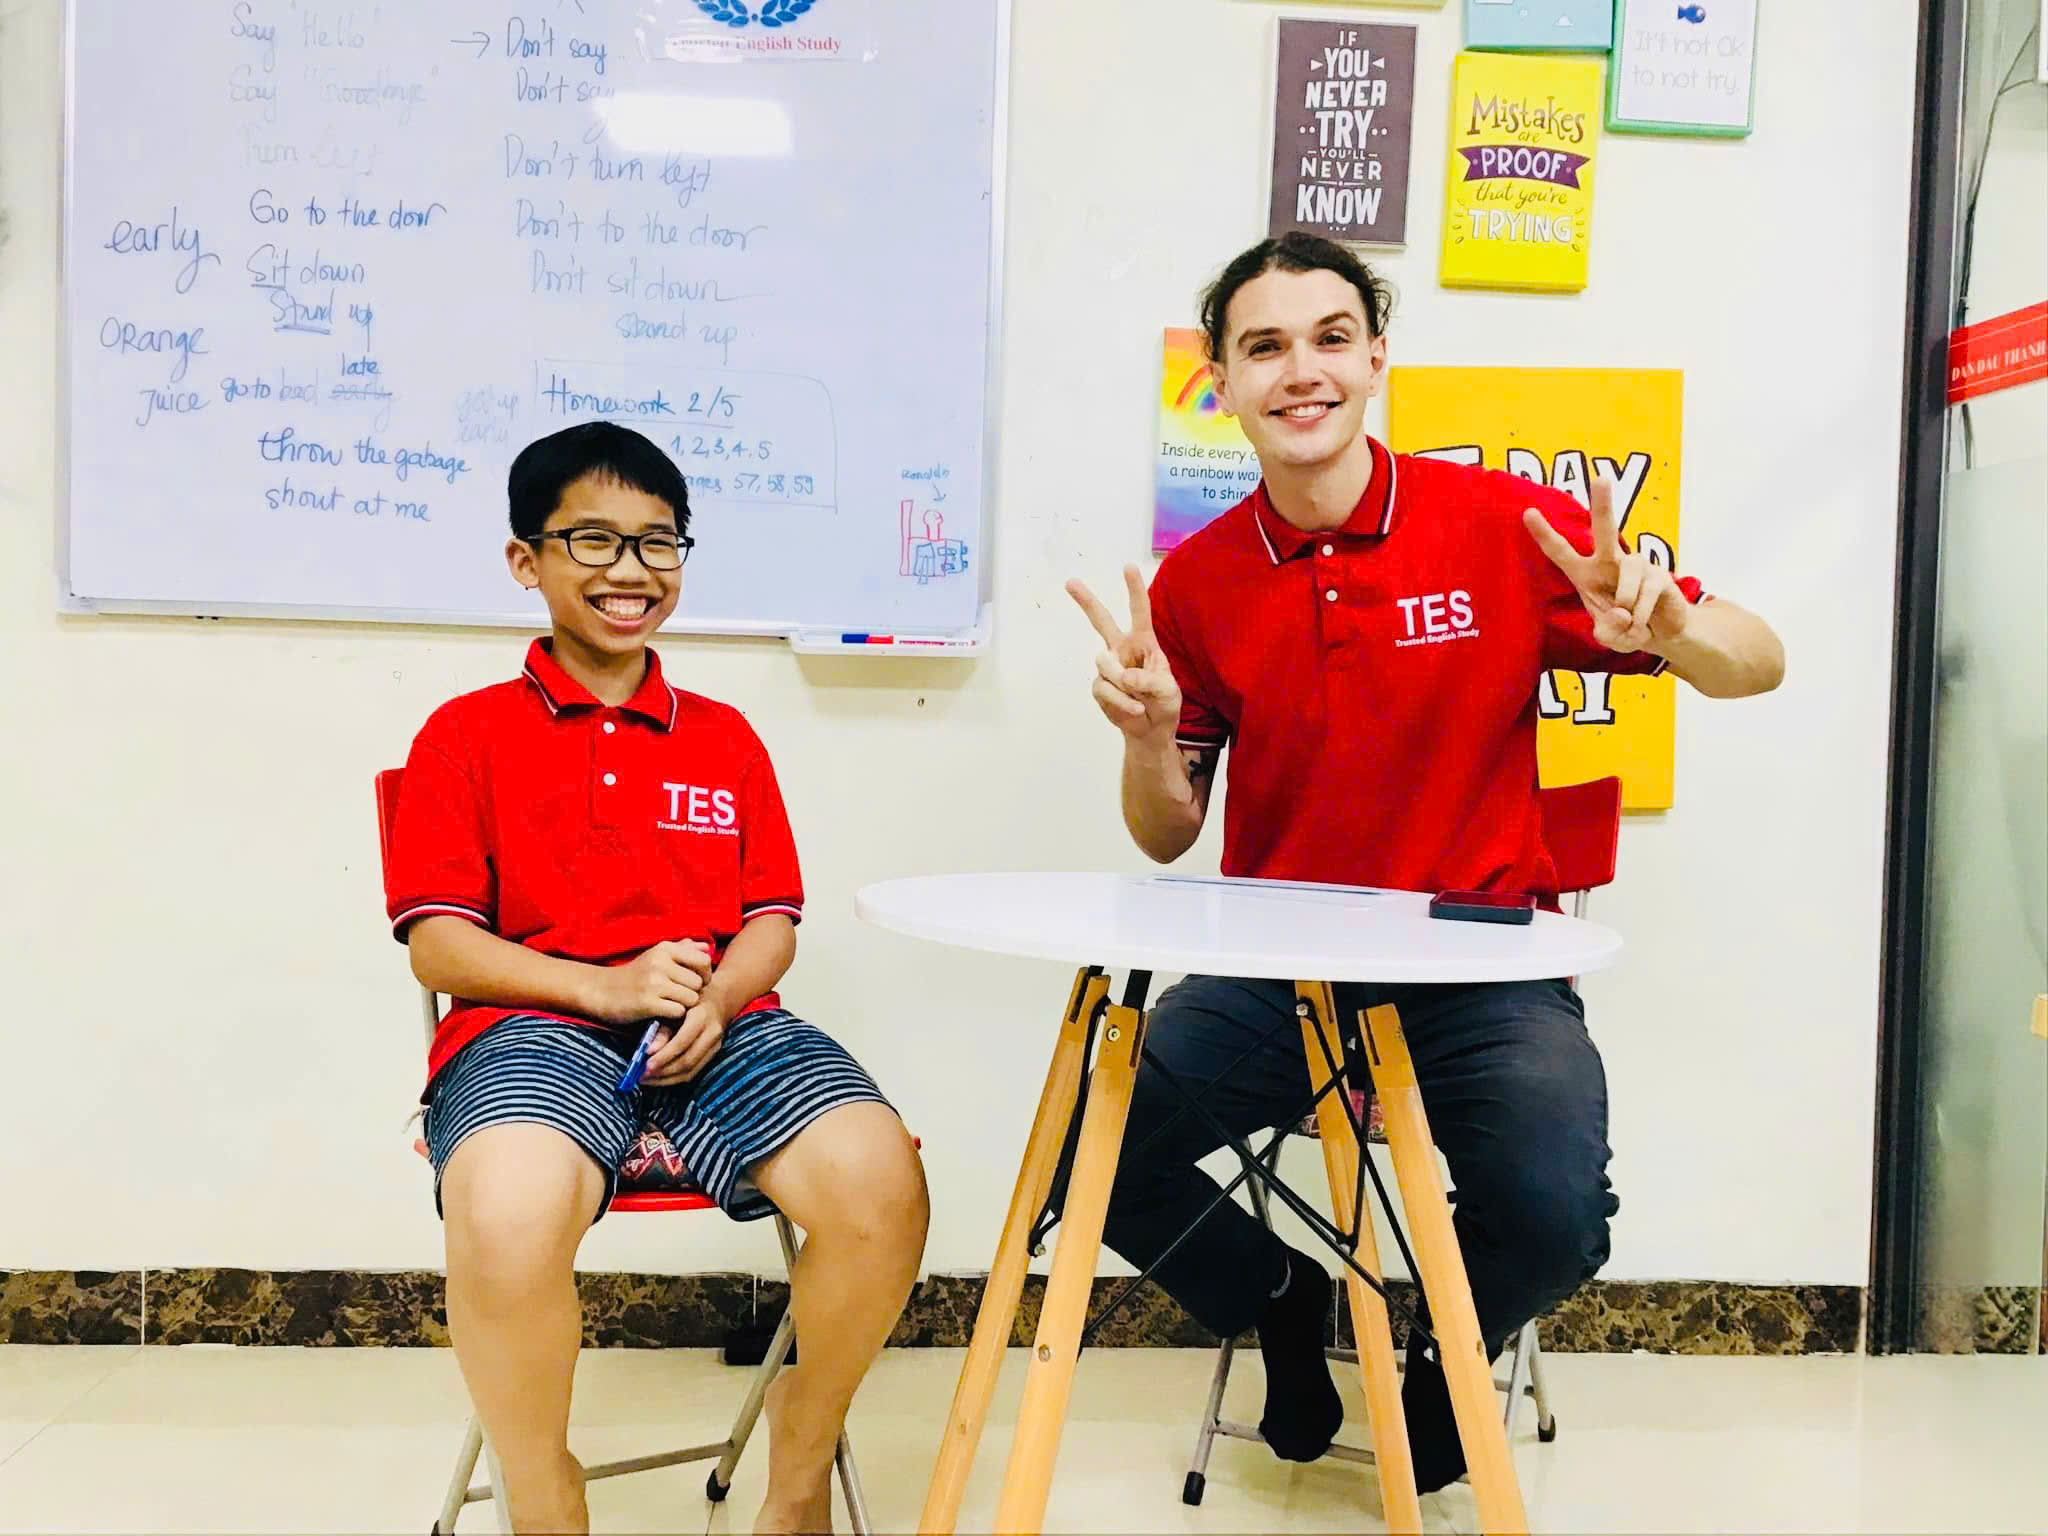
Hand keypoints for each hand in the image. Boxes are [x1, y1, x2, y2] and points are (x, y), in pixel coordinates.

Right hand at [587, 940, 712, 1026]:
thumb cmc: (635, 975)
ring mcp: (653, 982)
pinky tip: (662, 1012)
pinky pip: (678, 1011)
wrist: (601, 991)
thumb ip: (682, 950)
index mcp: (665, 949)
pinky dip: (674, 1015)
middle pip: (699, 983)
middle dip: (693, 993)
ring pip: (691, 998)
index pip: (704, 961)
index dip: (705, 975)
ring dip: (684, 1005)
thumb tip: (707, 947)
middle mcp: (660, 962)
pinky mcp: (647, 1002)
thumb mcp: (656, 956)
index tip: (693, 983)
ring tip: (670, 1003)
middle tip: (678, 997)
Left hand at [643, 994, 729, 1086]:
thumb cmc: (688, 1003)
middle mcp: (712, 1033)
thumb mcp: (673, 1010)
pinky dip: (675, 1078)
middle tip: (643, 1076)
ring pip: (691, 1071)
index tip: (646, 1065)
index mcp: (701, 1017)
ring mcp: (715, 1046)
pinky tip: (660, 1078)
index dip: (664, 1056)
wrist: (717, 1001)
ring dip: (667, 1079)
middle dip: (663, 1072)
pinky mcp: (713, 1055)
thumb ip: (662, 1030)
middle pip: (688, 1061)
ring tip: (648, 1080)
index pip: (682, 1042)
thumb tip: (649, 1051)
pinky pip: (694, 1072)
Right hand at [1066, 565, 1182, 742]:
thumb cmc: (1164, 704)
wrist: (1150, 731)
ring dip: (1125, 687)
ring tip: (1141, 701)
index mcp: (1144, 643)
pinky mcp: (1099, 686)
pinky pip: (1104, 689)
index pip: (1139, 612)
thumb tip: (1123, 677)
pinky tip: (1134, 709)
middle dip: (1086, 601)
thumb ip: (1150, 681)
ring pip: (1105, 666)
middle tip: (1071, 582)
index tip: (1128, 567)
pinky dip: (1121, 703)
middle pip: (1102, 621)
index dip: (1134, 590)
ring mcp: (1108, 668)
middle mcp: (1122, 650)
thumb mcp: (1168, 692)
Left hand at [1522, 473, 1690, 655]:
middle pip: (1605, 530)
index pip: (1560, 551)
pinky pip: (1646, 593)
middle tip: (1602, 477)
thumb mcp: (1609, 637)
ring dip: (1627, 605)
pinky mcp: (1660, 575)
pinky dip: (1641, 615)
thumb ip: (1607, 631)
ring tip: (1630, 621)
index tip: (1527, 512)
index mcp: (1585, 573)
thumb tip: (1621, 612)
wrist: (1661, 634)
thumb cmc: (1625, 627)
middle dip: (1604, 504)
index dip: (1544, 534)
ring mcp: (1637, 565)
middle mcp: (1610, 562)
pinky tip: (1644, 620)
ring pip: (1628, 574)